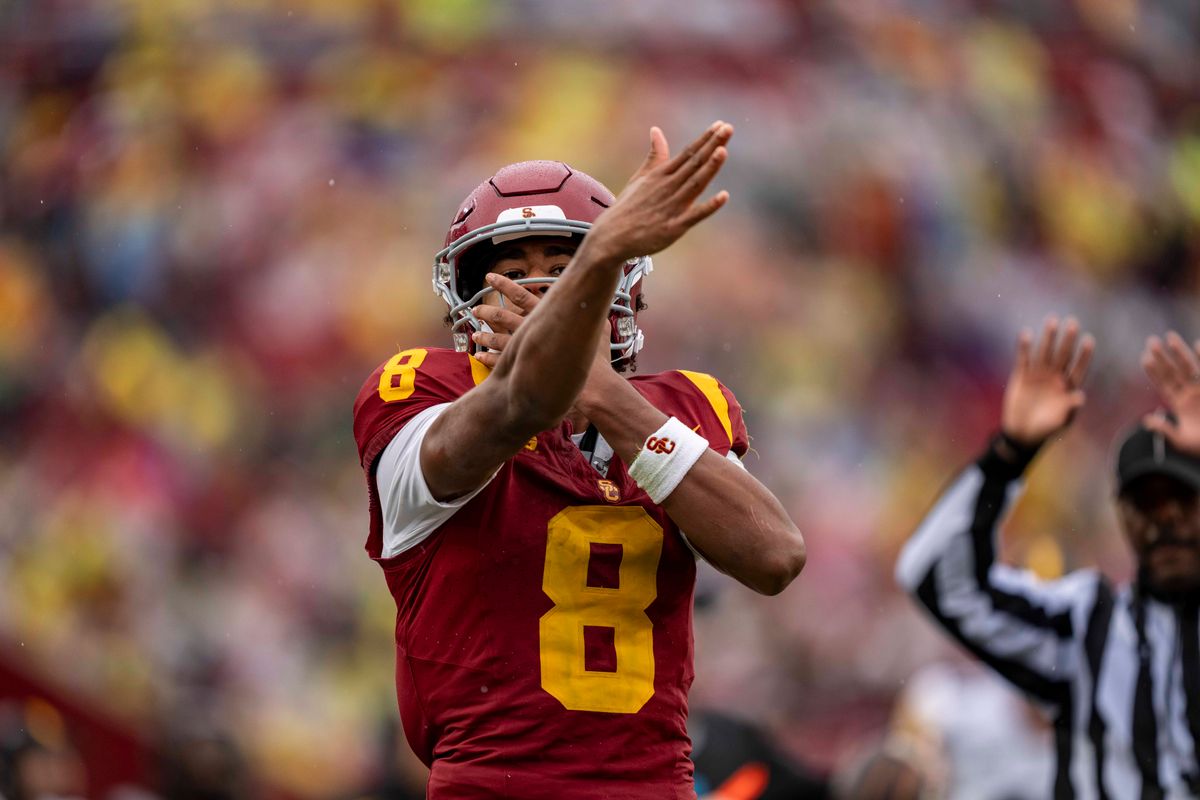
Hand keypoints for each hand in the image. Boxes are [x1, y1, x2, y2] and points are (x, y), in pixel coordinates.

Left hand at [470, 274, 609, 369]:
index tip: (490, 277)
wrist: (595, 388)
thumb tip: (598, 304)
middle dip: (488, 311)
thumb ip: (595, 315)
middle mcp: (533, 331)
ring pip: (496, 339)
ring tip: (475, 335)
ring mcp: (525, 352)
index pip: (522, 294)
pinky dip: (488, 358)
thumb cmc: (598, 361)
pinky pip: (498, 363)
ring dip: (484, 336)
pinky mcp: (522, 371)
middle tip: (477, 309)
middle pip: (503, 316)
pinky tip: (480, 356)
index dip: (505, 284)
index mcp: (549, 316)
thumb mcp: (601, 330)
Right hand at [585, 122, 732, 263]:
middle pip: (695, 163)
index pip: (688, 153)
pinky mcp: (674, 227)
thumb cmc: (628, 206)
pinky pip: (694, 215)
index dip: (705, 139)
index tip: (721, 124)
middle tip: (728, 128)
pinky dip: (709, 207)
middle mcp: (668, 187)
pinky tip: (724, 196)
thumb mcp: (640, 177)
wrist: (612, 236)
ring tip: (723, 150)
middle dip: (712, 145)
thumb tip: (656, 130)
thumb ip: (655, 155)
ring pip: (695, 184)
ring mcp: (672, 207)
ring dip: (710, 168)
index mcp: (661, 175)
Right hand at [1001, 316, 1093, 446]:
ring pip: (1045, 353)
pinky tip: (1026, 334)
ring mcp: (1039, 375)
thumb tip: (1081, 396)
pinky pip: (1024, 359)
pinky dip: (1024, 347)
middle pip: (1063, 355)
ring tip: (1052, 321)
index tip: (1089, 340)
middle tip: (1072, 323)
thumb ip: (1069, 408)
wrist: (1022, 433)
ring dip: (1049, 338)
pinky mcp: (1022, 376)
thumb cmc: (1045, 429)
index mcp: (1068, 387)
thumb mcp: (1060, 422)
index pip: (1078, 367)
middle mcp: (1055, 377)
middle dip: (1068, 340)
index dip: (1084, 355)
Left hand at [1141, 331, 1199, 453]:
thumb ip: (1165, 430)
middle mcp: (1189, 394)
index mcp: (1179, 405)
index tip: (1144, 358)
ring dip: (1180, 352)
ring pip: (1189, 367)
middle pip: (1173, 371)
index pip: (1163, 384)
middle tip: (1151, 341)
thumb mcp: (1181, 441)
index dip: (1154, 372)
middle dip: (1163, 357)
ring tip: (1169, 337)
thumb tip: (1146, 420)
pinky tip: (1198, 343)